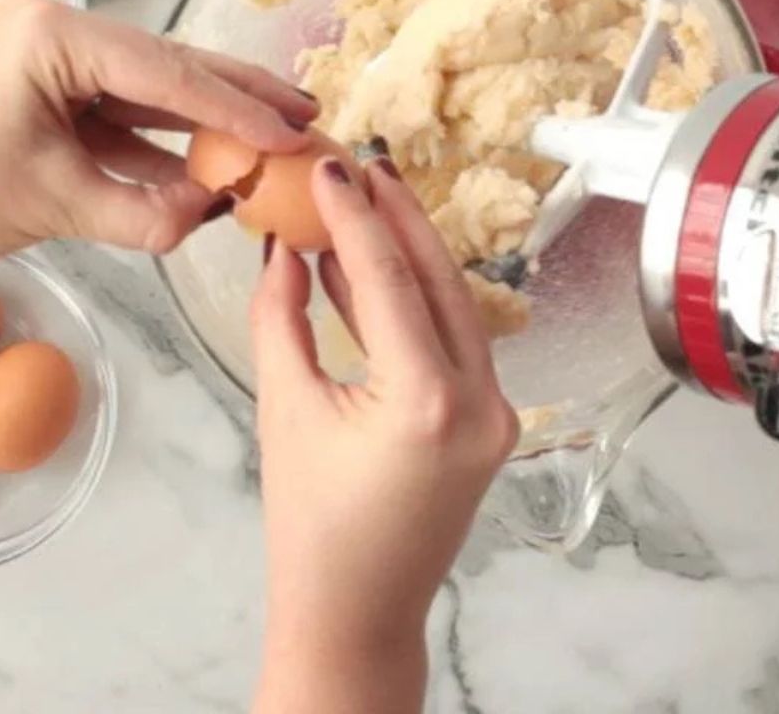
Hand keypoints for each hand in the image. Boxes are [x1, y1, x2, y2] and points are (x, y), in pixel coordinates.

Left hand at [0, 0, 315, 264]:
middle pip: (169, 64)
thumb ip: (147, 213)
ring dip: (209, 116)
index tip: (289, 134)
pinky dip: (163, 140)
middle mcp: (56, 24)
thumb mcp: (54, 205)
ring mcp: (54, 49)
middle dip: (239, 94)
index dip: (234, 109)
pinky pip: (122, 108)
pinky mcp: (51, 79)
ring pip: (152, 85)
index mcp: (51, 34)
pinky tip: (215, 162)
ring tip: (278, 128)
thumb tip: (218, 215)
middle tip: (305, 113)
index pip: (165, 73)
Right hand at [251, 154, 517, 713]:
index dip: (358, 217)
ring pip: (454, 305)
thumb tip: (284, 247)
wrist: (356, 612)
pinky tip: (371, 272)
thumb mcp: (284, 409)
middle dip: (399, 216)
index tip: (332, 167)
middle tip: (362, 165)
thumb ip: (281, 318)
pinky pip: (455, 340)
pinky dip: (415, 304)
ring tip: (364, 203)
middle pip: (440, 280)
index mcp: (428, 403)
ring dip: (409, 255)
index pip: (392, 282)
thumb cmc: (309, 528)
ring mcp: (497, 412)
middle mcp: (480, 402)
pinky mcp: (493, 418)